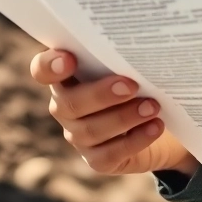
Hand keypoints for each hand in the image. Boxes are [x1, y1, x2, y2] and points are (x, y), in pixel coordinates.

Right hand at [30, 48, 196, 175]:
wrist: (159, 118)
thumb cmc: (139, 80)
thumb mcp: (130, 65)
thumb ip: (121, 55)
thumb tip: (138, 43)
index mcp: (66, 77)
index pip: (42, 70)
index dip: (49, 66)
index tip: (69, 58)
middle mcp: (65, 106)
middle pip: (69, 104)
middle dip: (100, 94)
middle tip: (131, 85)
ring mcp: (78, 135)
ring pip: (91, 131)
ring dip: (124, 117)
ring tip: (153, 106)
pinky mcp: (97, 159)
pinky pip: (109, 154)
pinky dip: (135, 140)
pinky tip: (155, 126)